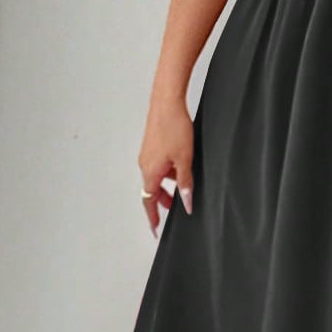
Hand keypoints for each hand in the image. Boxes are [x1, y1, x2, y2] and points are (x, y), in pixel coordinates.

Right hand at [139, 97, 193, 233]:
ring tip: (182, 184)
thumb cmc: (174, 127)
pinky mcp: (151, 145)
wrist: (167, 102)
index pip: (148, 201)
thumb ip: (185, 184)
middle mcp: (145, 164)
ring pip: (155, 177)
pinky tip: (180, 165)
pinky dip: (166, 171)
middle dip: (162, 200)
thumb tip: (186, 204)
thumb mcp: (185, 160)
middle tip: (175, 206)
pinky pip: (156, 165)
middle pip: (151, 190)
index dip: (152, 217)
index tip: (155, 229)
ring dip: (166, 184)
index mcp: (150, 171)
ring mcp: (146, 154)